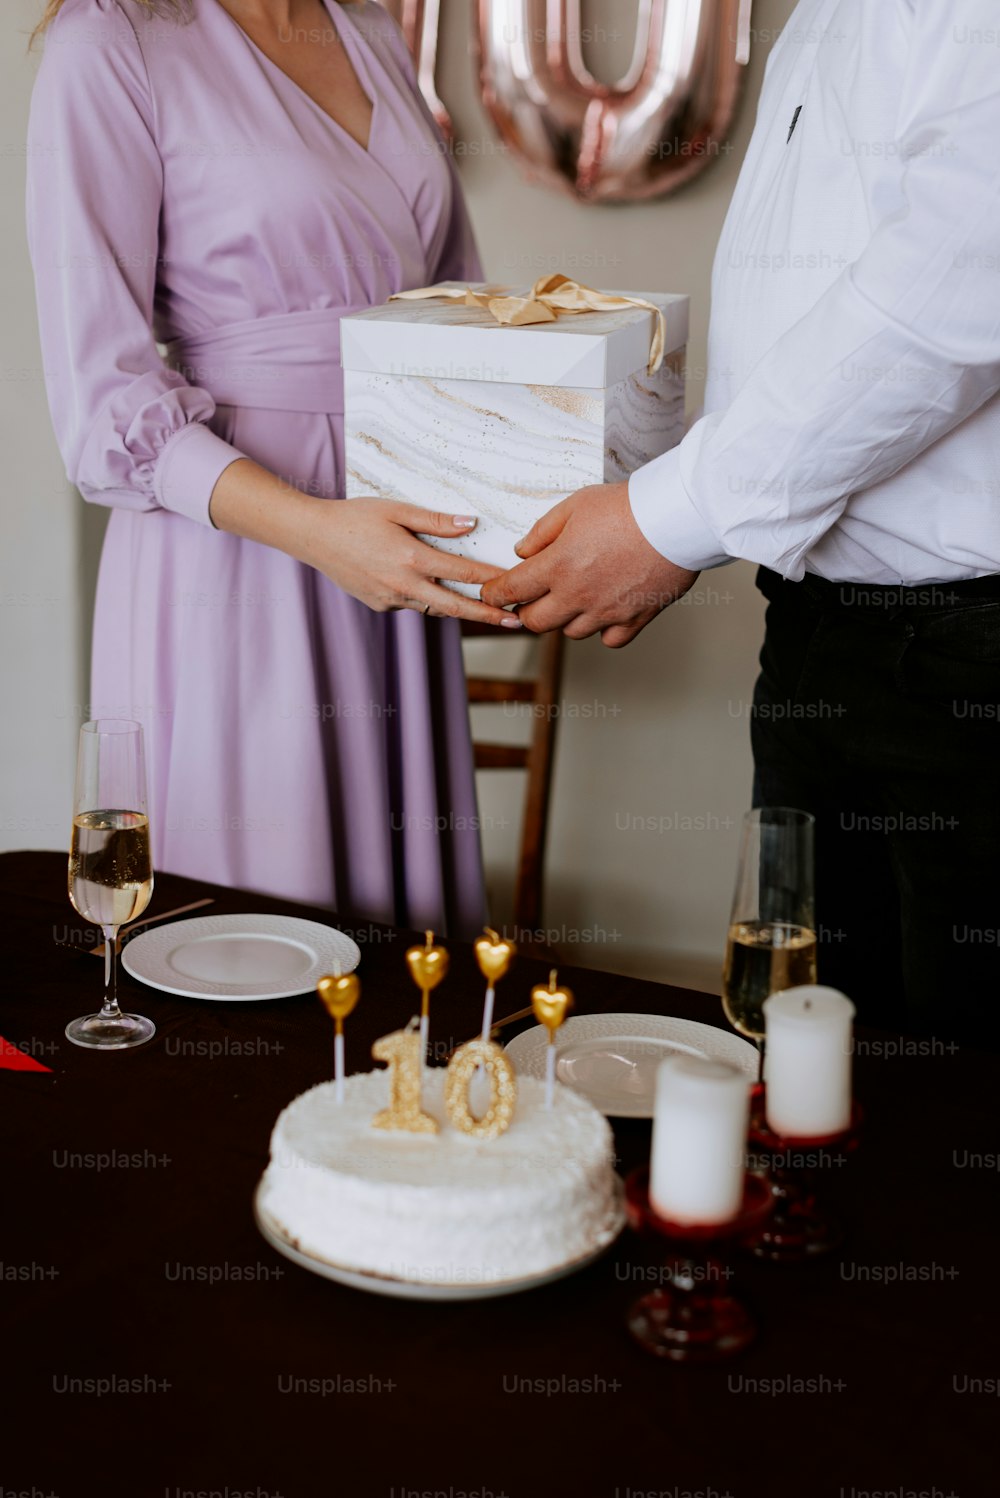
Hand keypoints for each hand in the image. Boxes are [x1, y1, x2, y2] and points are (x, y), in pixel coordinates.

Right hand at [303, 499, 519, 624]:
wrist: (314, 537)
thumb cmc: (355, 517)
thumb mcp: (396, 509)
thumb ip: (436, 519)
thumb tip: (471, 522)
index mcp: (411, 558)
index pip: (464, 572)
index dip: (493, 580)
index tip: (517, 584)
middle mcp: (404, 585)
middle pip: (457, 606)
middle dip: (489, 615)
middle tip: (516, 622)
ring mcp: (391, 599)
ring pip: (436, 609)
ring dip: (461, 610)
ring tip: (488, 613)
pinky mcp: (380, 606)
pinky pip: (413, 605)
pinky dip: (428, 600)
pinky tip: (434, 591)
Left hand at [480, 482, 697, 646]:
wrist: (676, 519)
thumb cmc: (629, 507)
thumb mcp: (575, 505)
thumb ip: (542, 531)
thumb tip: (522, 552)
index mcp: (558, 566)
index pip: (511, 589)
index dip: (494, 592)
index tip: (491, 592)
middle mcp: (578, 595)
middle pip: (535, 621)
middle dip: (526, 610)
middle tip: (530, 597)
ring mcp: (606, 611)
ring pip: (571, 632)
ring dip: (565, 618)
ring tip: (574, 596)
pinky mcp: (635, 618)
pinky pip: (609, 640)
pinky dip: (603, 630)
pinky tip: (604, 612)